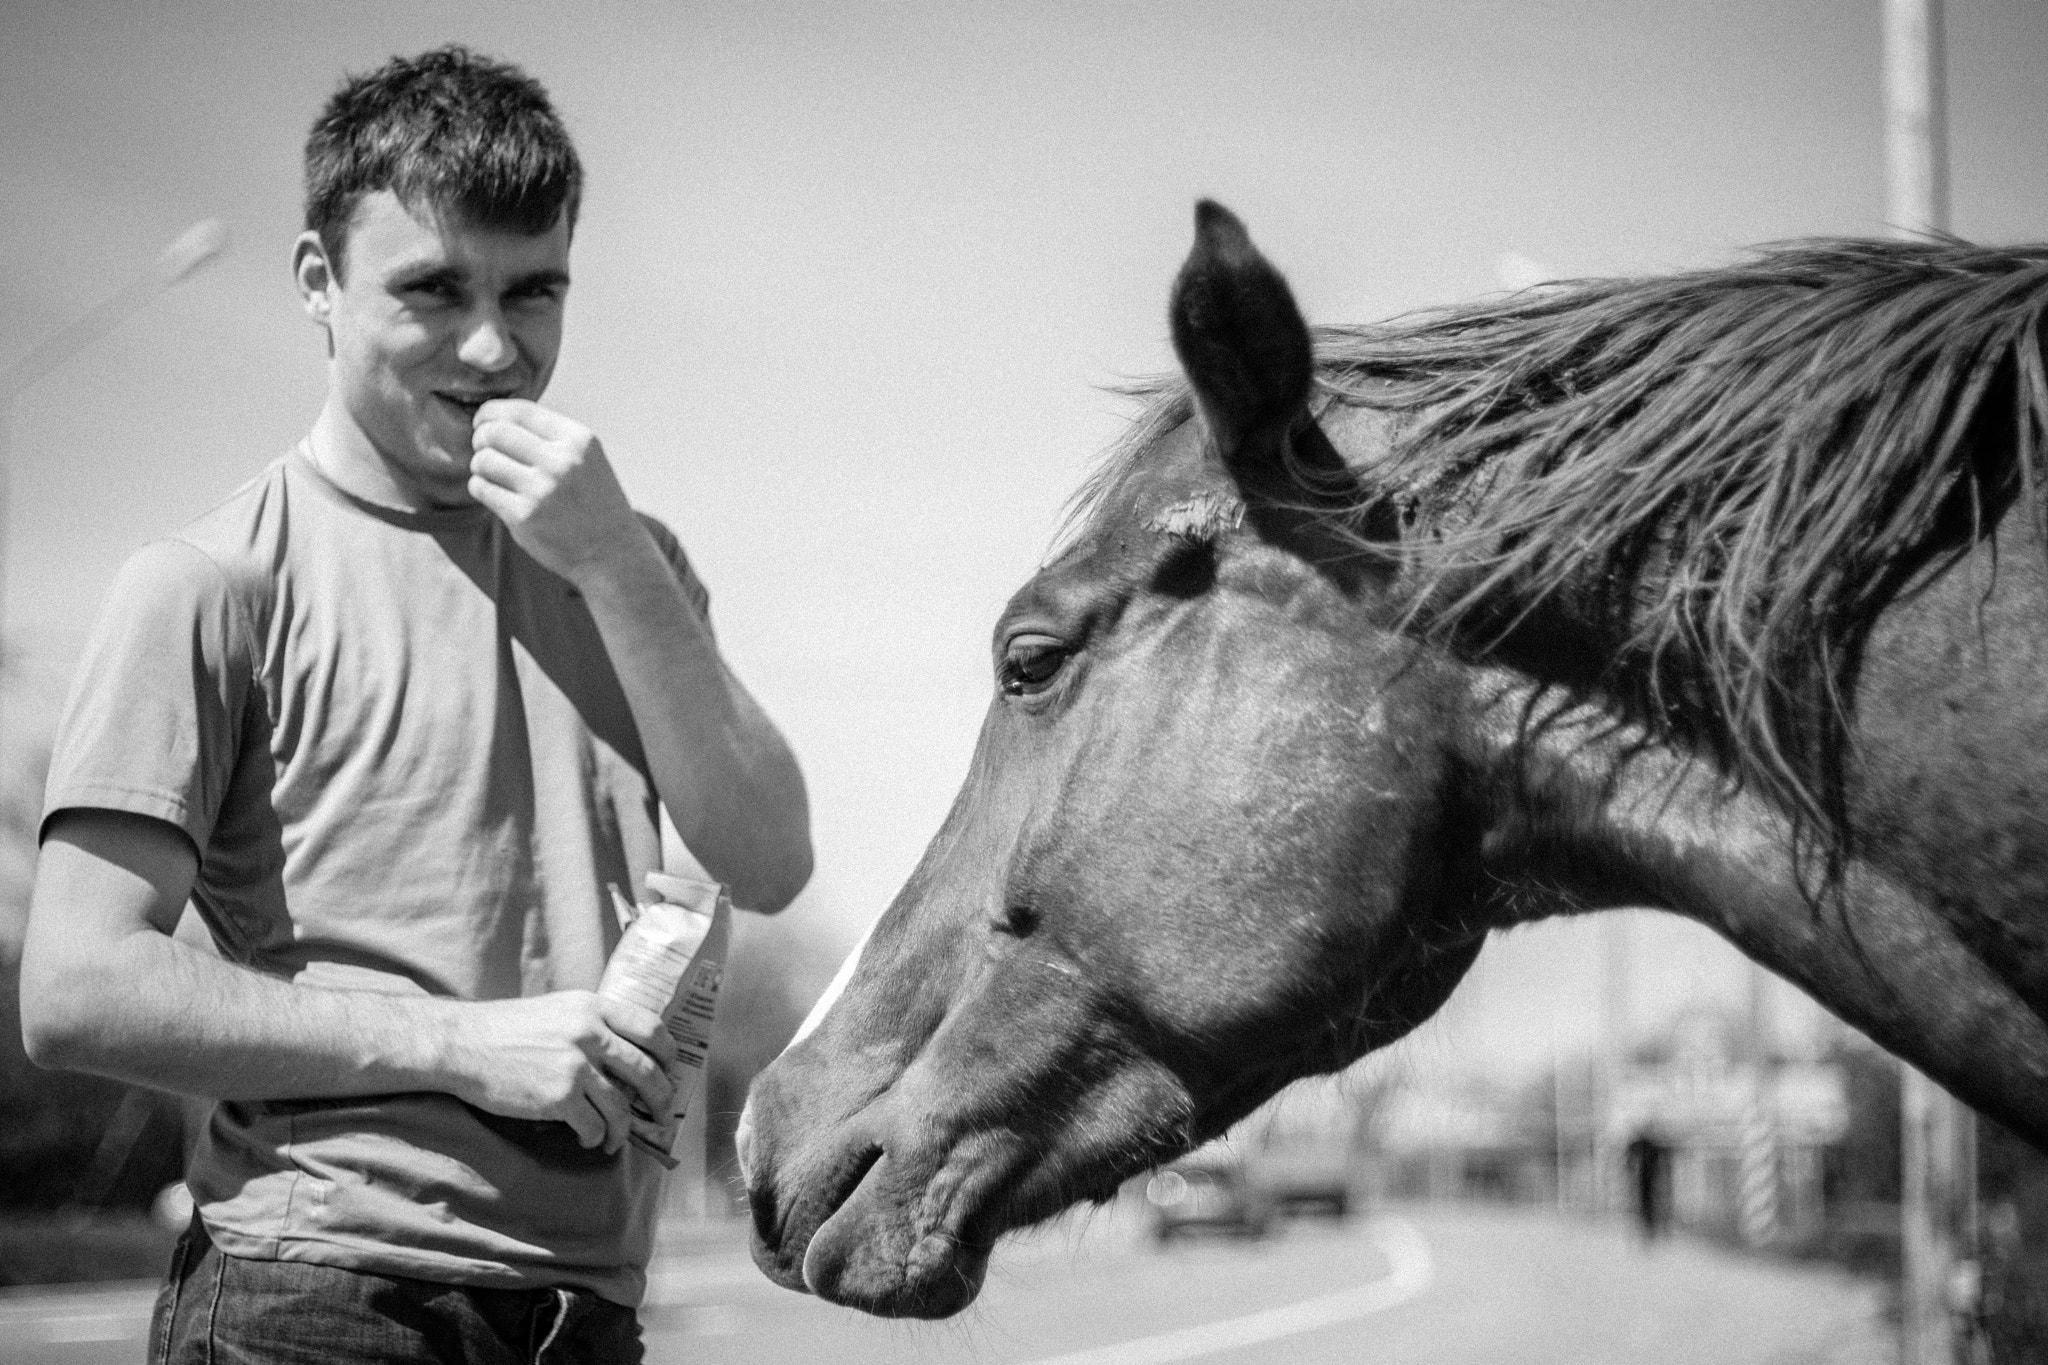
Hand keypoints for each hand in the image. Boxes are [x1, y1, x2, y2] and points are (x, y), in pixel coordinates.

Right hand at [442, 990, 677, 1153]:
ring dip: (624, 1129)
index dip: (668, 1054)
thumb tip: (626, 1053)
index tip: (672, 1071)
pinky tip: (588, 1140)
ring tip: (616, 1139)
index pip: (652, 1028)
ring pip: (621, 1107)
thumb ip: (591, 1024)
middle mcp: (591, 1032)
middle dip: (660, 1098)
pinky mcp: (559, 1096)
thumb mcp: (557, 1010)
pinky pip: (594, 1126)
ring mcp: (576, 1065)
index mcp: (593, 1007)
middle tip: (661, 1116)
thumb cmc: (506, 1029)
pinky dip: (595, 1138)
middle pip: (647, 1070)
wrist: (462, 1044)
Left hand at [468, 400, 640, 584]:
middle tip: (484, 451)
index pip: (519, 410)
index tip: (482, 424)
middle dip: (480, 438)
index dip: (490, 413)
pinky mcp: (524, 517)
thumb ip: (549, 437)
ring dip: (480, 466)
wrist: (613, 554)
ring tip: (493, 475)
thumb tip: (492, 419)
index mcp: (578, 440)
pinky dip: (481, 488)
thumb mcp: (586, 459)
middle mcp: (561, 461)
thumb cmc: (593, 503)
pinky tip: (497, 494)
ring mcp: (542, 490)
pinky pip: (481, 488)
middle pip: (494, 432)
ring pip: (483, 460)